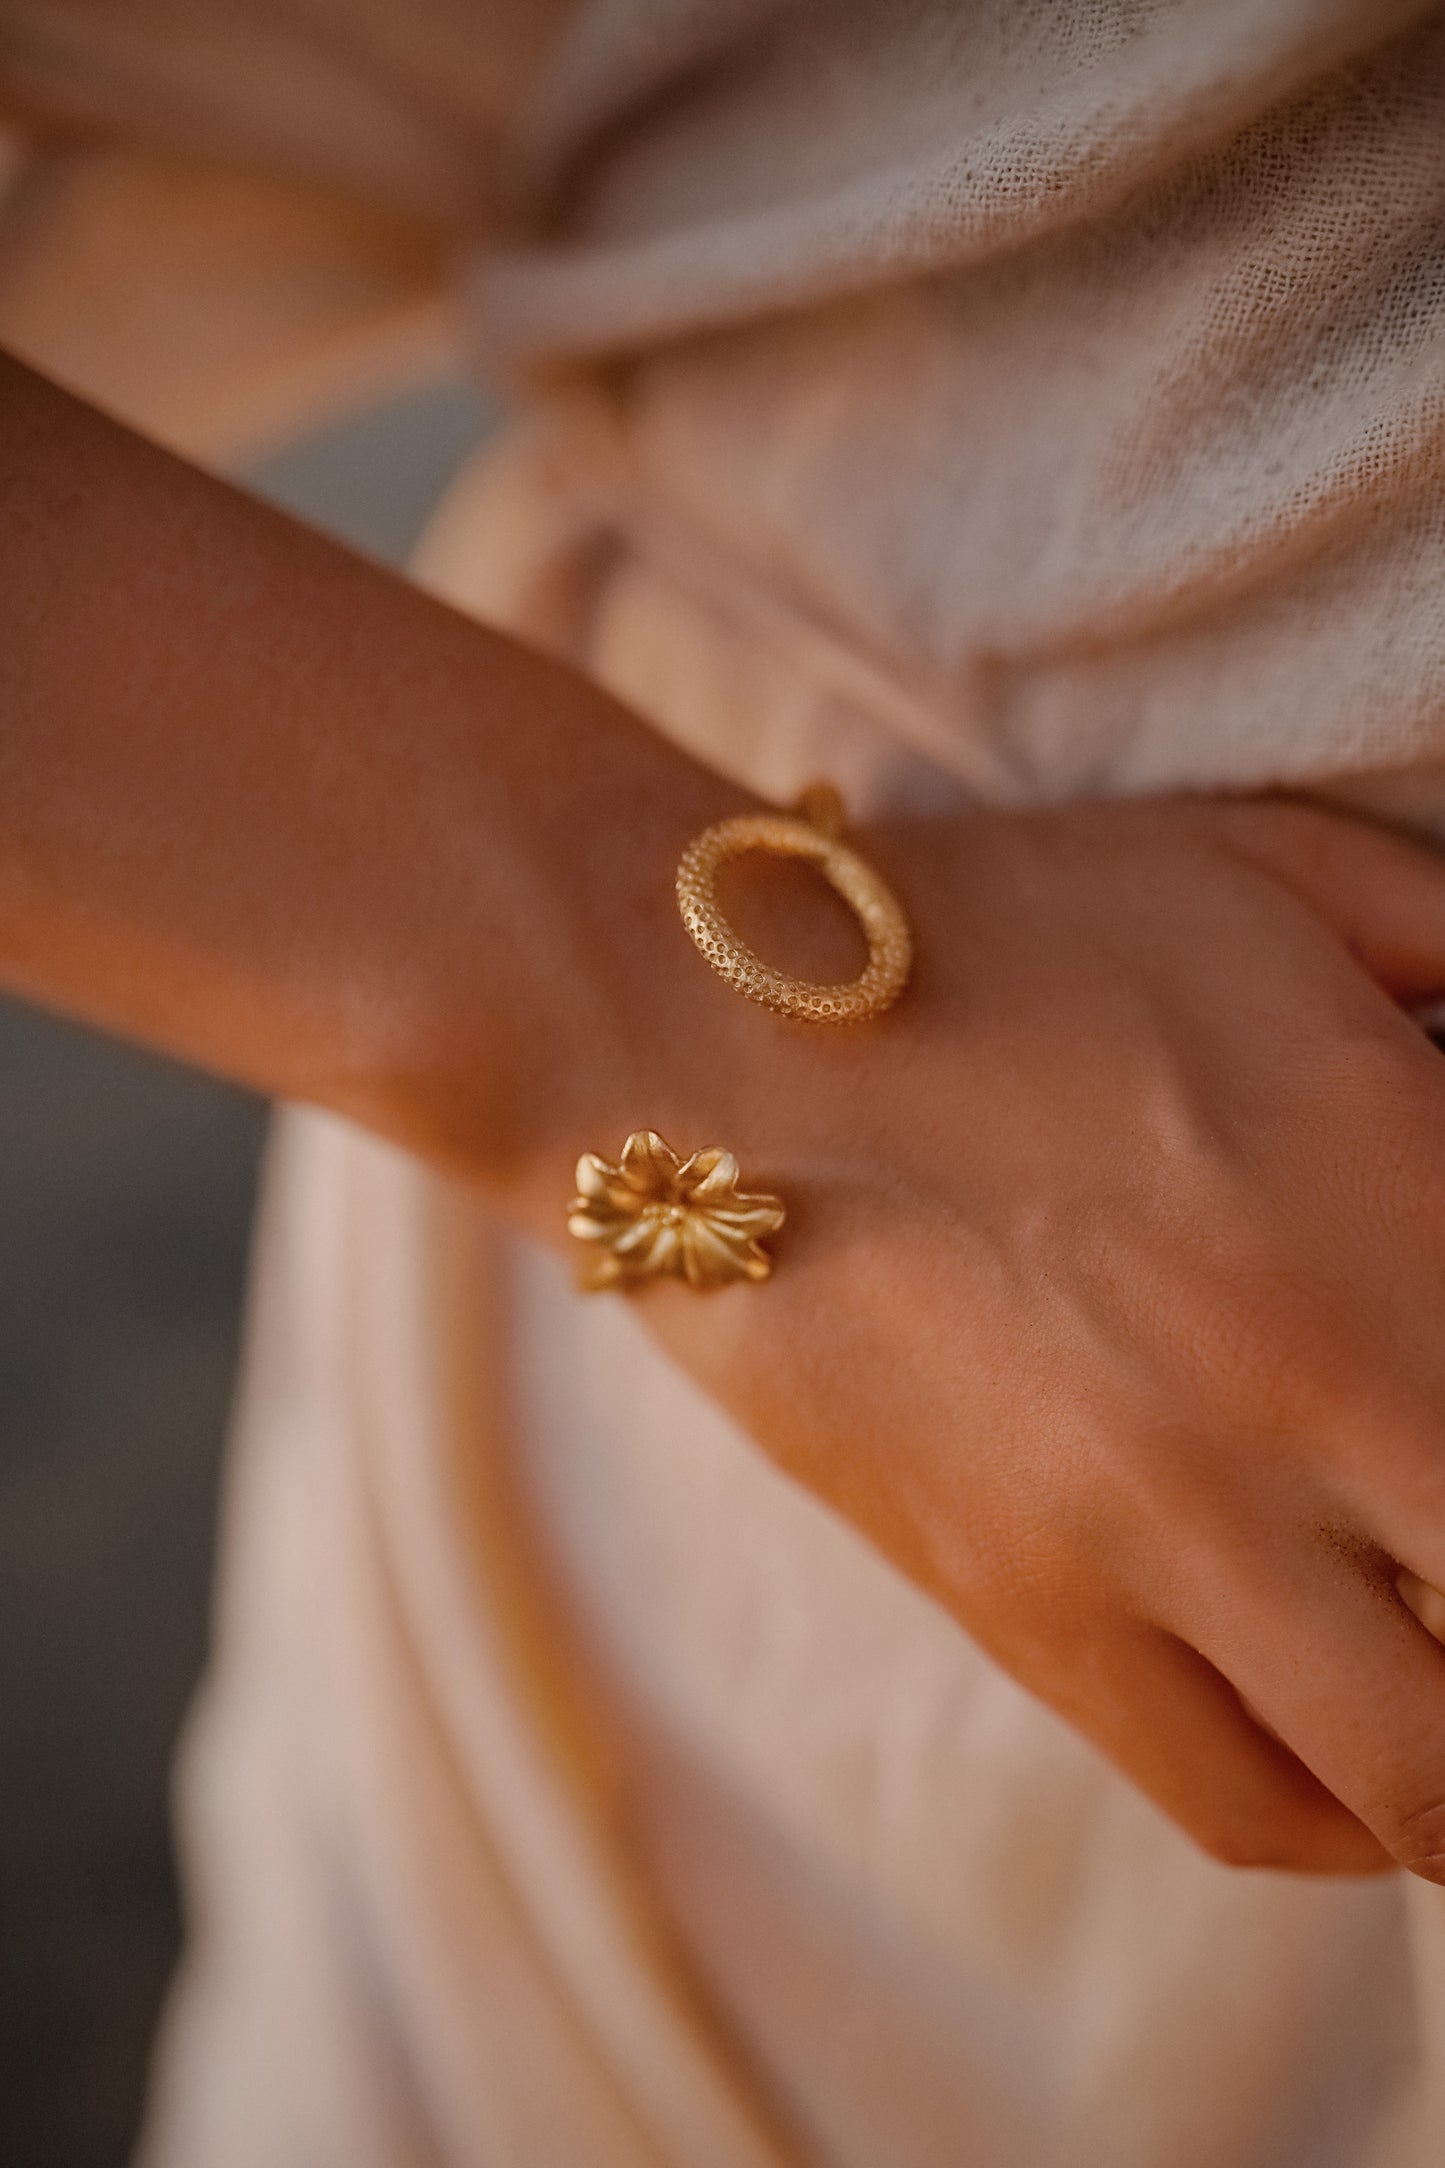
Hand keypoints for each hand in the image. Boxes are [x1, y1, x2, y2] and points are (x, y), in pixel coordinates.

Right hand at [632, 795, 1444, 1878]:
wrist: (694, 1039)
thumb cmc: (997, 934)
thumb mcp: (1276, 880)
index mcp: (1405, 1203)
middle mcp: (1314, 1402)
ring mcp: (1158, 1533)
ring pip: (1424, 1781)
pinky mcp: (1023, 1608)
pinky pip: (1238, 1796)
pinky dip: (1346, 1820)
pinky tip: (1361, 1761)